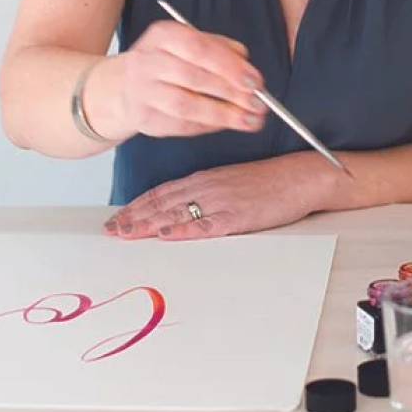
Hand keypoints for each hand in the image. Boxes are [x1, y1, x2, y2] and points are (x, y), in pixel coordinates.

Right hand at [84, 20, 266, 139]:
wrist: (120, 87)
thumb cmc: (166, 63)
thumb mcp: (188, 44)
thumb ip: (219, 48)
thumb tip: (246, 63)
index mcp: (162, 35)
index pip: (199, 48)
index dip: (230, 66)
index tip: (256, 81)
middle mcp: (148, 61)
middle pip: (194, 77)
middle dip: (232, 92)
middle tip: (259, 103)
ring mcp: (142, 92)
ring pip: (187, 105)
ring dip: (223, 114)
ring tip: (249, 120)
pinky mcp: (143, 118)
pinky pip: (181, 125)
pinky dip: (209, 126)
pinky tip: (227, 124)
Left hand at [102, 153, 338, 239]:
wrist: (301, 176)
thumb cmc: (269, 181)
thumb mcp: (231, 181)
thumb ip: (206, 191)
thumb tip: (181, 207)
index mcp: (206, 178)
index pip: (162, 192)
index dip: (137, 205)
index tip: (118, 217)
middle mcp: (208, 187)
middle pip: (162, 203)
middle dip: (133, 217)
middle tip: (110, 230)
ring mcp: (222, 201)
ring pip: (177, 213)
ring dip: (148, 224)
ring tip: (126, 233)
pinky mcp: (238, 216)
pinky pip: (206, 225)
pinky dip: (184, 230)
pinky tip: (167, 235)